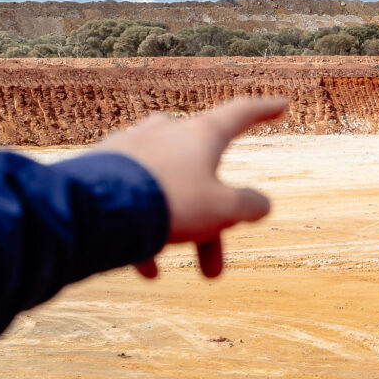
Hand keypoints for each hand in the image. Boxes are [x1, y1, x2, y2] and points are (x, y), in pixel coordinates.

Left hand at [94, 95, 288, 278]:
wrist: (96, 208)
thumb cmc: (170, 202)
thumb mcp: (222, 209)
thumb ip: (248, 205)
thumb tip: (262, 205)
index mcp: (200, 133)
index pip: (241, 114)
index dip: (266, 111)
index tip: (283, 105)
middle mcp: (165, 133)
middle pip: (201, 176)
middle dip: (208, 227)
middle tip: (213, 270)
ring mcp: (131, 149)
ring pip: (166, 193)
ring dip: (172, 234)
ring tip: (159, 273)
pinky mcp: (101, 169)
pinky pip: (131, 200)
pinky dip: (141, 230)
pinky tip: (142, 266)